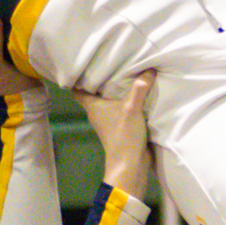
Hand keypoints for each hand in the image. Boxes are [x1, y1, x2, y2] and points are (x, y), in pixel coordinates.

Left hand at [72, 70, 153, 195]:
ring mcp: (108, 120)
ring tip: (122, 71)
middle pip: (93, 92)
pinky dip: (123, 99)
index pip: (77, 90)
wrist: (131, 164)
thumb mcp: (131, 108)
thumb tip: (149, 70)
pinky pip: (119, 108)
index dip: (76, 77)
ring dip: (112, 89)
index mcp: (92, 107)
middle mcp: (97, 112)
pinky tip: (134, 90)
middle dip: (98, 78)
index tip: (80, 64)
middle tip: (106, 61)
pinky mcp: (120, 126)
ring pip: (107, 100)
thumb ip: (139, 89)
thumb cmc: (123, 135)